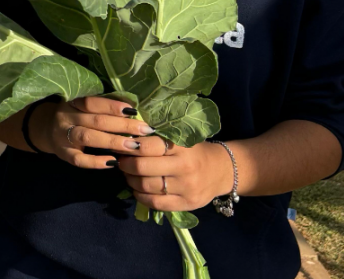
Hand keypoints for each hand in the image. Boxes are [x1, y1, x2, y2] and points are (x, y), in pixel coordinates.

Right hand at [30, 97, 161, 168]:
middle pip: (96, 121)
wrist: (47, 130)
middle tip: (145, 130)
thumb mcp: (82, 107)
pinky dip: (96, 162)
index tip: (134, 111)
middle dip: (123, 125)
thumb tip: (133, 111)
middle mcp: (66, 117)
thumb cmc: (74, 116)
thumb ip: (101, 108)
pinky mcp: (64, 154)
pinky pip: (80, 160)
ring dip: (113, 141)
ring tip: (135, 146)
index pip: (92, 102)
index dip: (113, 106)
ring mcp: (63, 136)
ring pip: (89, 137)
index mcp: (72, 102)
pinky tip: (113, 162)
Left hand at [119, 141, 233, 211]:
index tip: (123, 146)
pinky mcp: (187, 204)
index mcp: (182, 146)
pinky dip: (140, 197)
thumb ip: (158, 139)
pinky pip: (155, 203)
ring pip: (147, 186)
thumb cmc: (195, 151)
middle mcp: (185, 167)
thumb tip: (127, 139)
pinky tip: (137, 190)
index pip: (148, 146)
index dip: (130, 146)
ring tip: (128, 175)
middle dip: (126, 164)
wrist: (223, 170)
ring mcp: (186, 187)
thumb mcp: (181, 139)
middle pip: (143, 167)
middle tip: (121, 162)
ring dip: (130, 180)